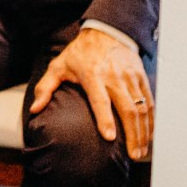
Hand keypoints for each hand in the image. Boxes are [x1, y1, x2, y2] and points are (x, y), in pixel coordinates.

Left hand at [30, 29, 154, 159]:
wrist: (106, 31)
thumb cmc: (80, 52)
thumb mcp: (58, 65)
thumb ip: (46, 87)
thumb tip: (35, 108)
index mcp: (92, 75)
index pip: (100, 100)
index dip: (105, 119)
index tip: (109, 137)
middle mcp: (114, 77)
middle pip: (127, 109)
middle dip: (132, 134)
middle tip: (133, 155)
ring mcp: (130, 77)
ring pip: (141, 108)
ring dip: (144, 131)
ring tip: (141, 150)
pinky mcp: (141, 77)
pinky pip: (149, 101)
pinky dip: (151, 120)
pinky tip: (149, 134)